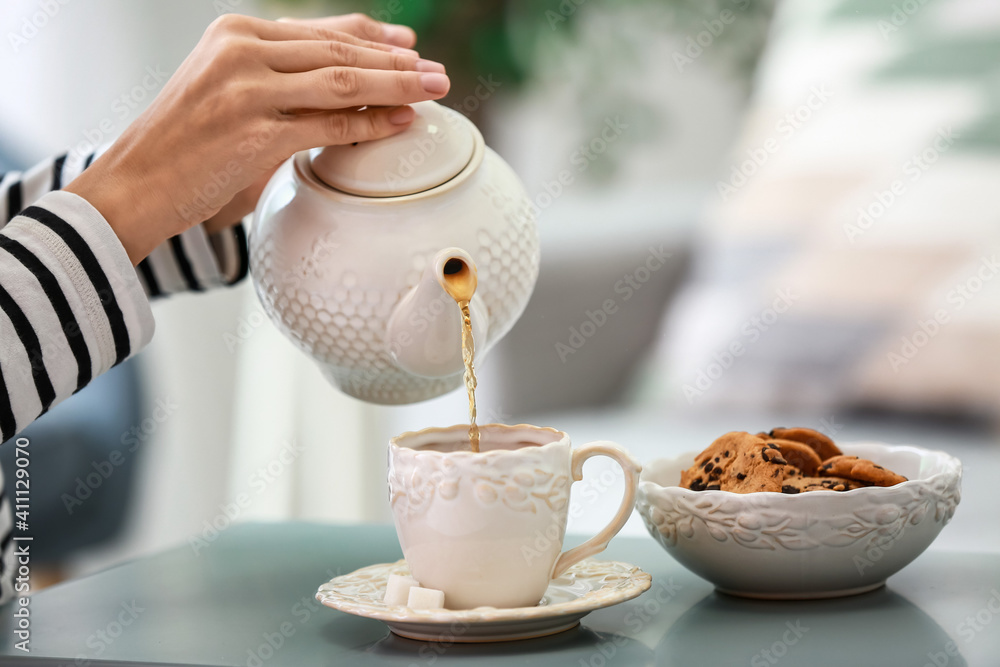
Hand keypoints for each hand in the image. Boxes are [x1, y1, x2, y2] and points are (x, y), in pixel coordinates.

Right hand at [66, 13, 449, 262]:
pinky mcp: (254, 133)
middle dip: (397, 62)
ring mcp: (247, 90)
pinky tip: (400, 122)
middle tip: (437, 72)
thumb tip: (345, 85)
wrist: (135, 182)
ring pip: (341, 81)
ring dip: (396, 86)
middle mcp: (242, 51)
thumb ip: (278, 79)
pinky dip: (370, 124)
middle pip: (339, 51)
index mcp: (236, 33)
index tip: (409, 47)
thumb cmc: (185, 144)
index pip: (322, 29)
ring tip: (434, 90)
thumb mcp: (227, 90)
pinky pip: (329, 125)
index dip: (373, 36)